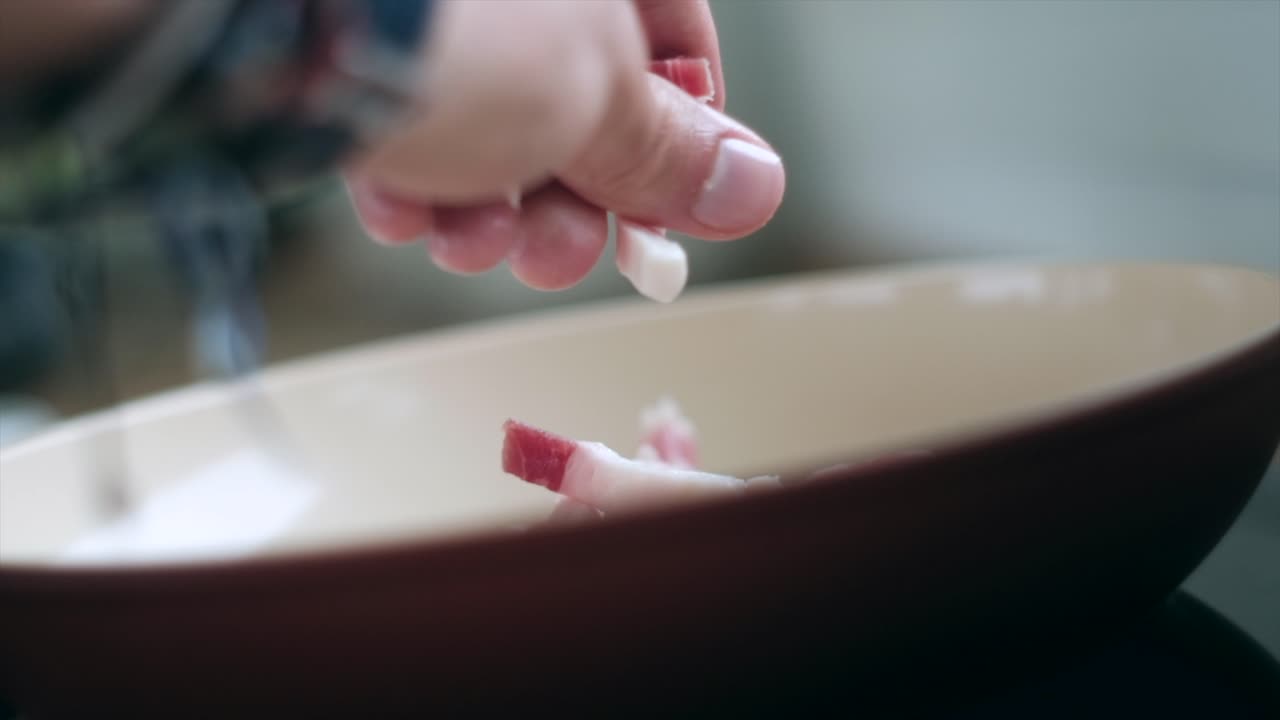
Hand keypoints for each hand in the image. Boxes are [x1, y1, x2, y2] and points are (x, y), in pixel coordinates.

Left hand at [344, 0, 785, 290]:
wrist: (264, 23)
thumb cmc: (455, 31)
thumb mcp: (596, 102)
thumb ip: (673, 151)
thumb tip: (749, 185)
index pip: (676, 45)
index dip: (682, 138)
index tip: (667, 207)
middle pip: (581, 96)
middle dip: (575, 197)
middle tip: (560, 249)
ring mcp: (437, 13)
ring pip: (496, 123)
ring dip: (497, 208)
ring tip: (474, 238)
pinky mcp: (360, 44)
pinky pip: (415, 122)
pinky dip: (421, 180)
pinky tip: (409, 207)